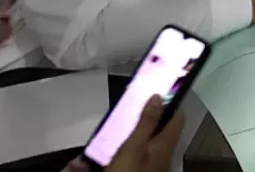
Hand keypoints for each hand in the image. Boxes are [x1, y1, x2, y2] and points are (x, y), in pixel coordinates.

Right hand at [66, 96, 182, 171]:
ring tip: (83, 152)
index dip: (168, 102)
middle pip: (146, 133)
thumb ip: (147, 122)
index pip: (176, 117)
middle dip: (125, 127)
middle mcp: (157, 156)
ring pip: (123, 151)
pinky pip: (112, 165)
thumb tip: (160, 96)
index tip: (153, 90)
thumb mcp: (135, 146)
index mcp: (164, 145)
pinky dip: (94, 164)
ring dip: (104, 148)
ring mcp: (143, 168)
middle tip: (109, 121)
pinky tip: (78, 166)